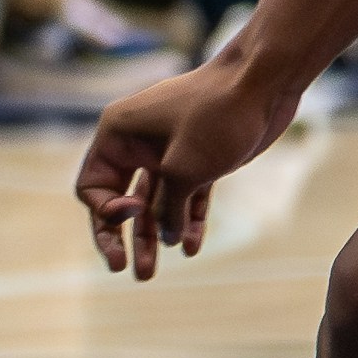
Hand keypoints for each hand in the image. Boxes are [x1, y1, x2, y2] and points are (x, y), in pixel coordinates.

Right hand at [74, 48, 296, 276]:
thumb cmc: (217, 116)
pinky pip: (184, 196)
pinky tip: (190, 247)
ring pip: (154, 203)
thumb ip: (167, 208)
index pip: (94, 186)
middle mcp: (137, 144)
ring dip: (153, 236)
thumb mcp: (184, 170)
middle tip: (120, 267)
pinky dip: (186, 220)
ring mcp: (168, 152)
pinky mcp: (198, 159)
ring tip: (147, 274)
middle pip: (118, 199)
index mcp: (118, 134)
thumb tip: (167, 239)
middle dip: (121, 234)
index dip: (108, 211)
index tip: (137, 212)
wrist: (264, 83)